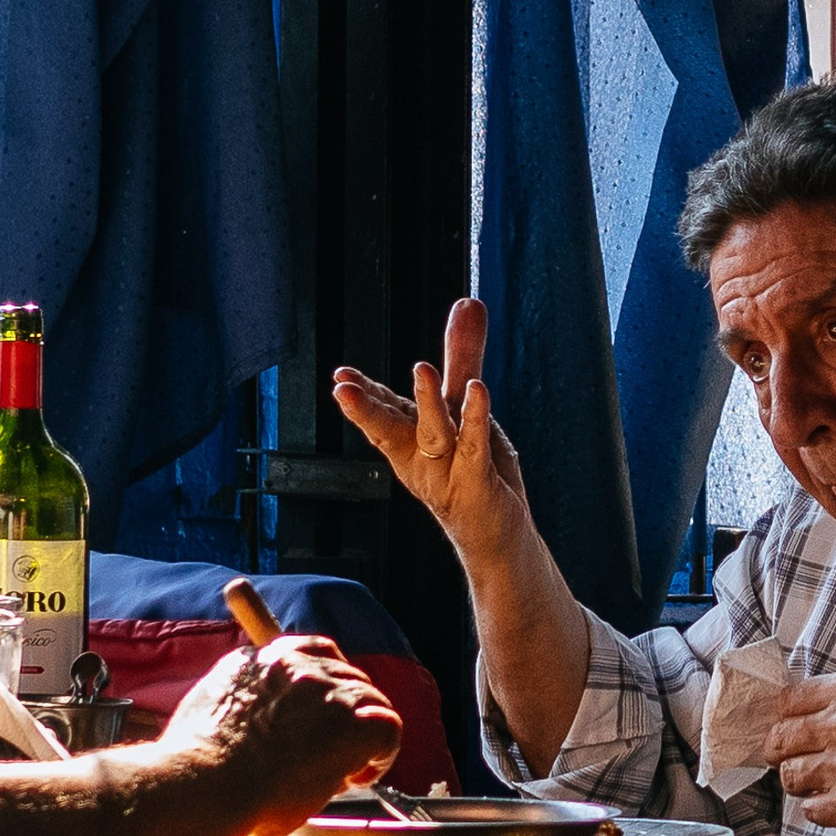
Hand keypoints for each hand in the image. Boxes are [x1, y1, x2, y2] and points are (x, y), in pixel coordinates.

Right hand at [162, 638, 403, 835]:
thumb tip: (246, 726)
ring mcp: (324, 692)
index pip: (306, 653)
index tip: (314, 714)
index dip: (318, 686)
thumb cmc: (194, 772)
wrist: (201, 786)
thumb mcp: (206, 718)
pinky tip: (359, 775)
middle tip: (327, 752)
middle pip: (344, 674)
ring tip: (344, 770)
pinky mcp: (349, 725)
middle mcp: (293, 665)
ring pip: (370, 699)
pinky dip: (382, 753)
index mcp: (254, 661)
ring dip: (361, 734)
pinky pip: (388, 727)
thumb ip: (235, 709)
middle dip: (342, 712)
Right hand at [332, 298, 530, 561]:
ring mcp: (446, 471)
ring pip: (432, 434)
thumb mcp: (464, 406)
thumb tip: (467, 300)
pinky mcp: (475, 482)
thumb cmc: (474, 469)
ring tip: (419, 368)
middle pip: (389, 429)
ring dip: (425, 403)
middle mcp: (420, 457)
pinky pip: (474, 447)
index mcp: (409, 438)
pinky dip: (475, 419)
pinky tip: (477, 391)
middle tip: (341, 388)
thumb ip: (463, 354)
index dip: (362, 394)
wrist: (495, 535)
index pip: (382, 412)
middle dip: (366, 408)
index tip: (340, 376)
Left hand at [764, 669, 835, 835]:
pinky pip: (809, 809)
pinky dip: (824, 807)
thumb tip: (806, 701)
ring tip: (834, 778)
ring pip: (788, 777)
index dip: (785, 717)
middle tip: (802, 756)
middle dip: (786, 750)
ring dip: (805, 780)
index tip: (789, 726)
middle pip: (777, 740)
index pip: (786, 701)